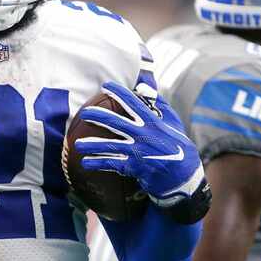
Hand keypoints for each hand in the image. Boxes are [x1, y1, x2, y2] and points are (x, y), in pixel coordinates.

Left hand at [74, 81, 208, 216]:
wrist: (183, 176)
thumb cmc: (177, 146)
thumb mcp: (173, 122)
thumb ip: (158, 104)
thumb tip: (143, 87)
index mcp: (152, 122)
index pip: (133, 103)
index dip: (119, 92)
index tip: (105, 85)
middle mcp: (143, 135)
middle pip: (115, 122)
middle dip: (97, 116)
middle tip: (83, 112)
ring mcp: (137, 152)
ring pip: (109, 146)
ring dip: (91, 145)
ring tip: (76, 144)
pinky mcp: (134, 168)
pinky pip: (112, 164)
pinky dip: (98, 163)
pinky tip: (85, 163)